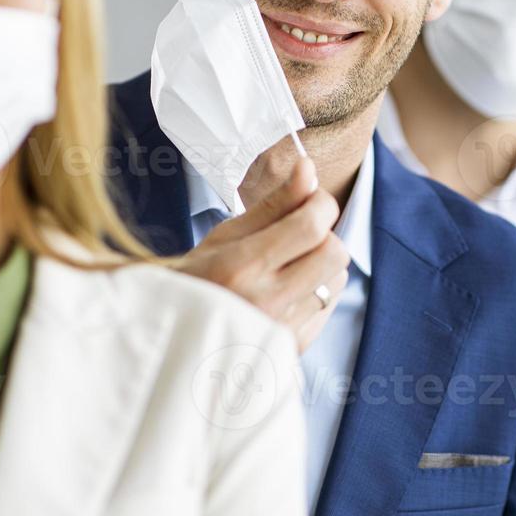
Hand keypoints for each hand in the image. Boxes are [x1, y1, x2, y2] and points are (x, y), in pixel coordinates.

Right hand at [176, 156, 350, 352]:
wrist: (177, 337)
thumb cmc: (197, 279)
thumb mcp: (226, 236)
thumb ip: (273, 204)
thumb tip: (308, 167)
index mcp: (242, 267)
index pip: (311, 226)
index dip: (320, 204)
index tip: (310, 200)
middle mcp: (266, 302)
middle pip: (334, 252)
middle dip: (324, 234)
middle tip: (298, 234)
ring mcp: (282, 330)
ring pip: (338, 279)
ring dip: (322, 264)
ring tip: (289, 266)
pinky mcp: (294, 348)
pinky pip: (329, 307)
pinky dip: (317, 292)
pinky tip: (288, 292)